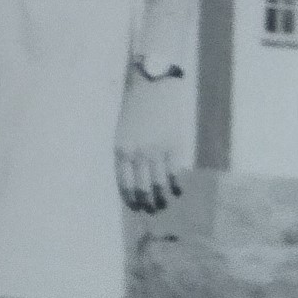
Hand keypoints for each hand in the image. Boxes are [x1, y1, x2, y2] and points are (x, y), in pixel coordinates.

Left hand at [114, 67, 189, 212]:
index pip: (124, 183)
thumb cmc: (136, 107)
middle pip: (142, 188)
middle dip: (146, 203)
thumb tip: (135, 179)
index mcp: (121, 150)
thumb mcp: (123, 130)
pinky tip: (177, 191)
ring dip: (161, 199)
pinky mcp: (173, 146)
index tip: (135, 207)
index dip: (130, 199)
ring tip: (163, 205)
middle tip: (151, 211)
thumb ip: (127, 153)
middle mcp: (137, 154)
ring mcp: (156, 151)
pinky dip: (175, 185)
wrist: (154, 85)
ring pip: (159, 185)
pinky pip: (174, 173)